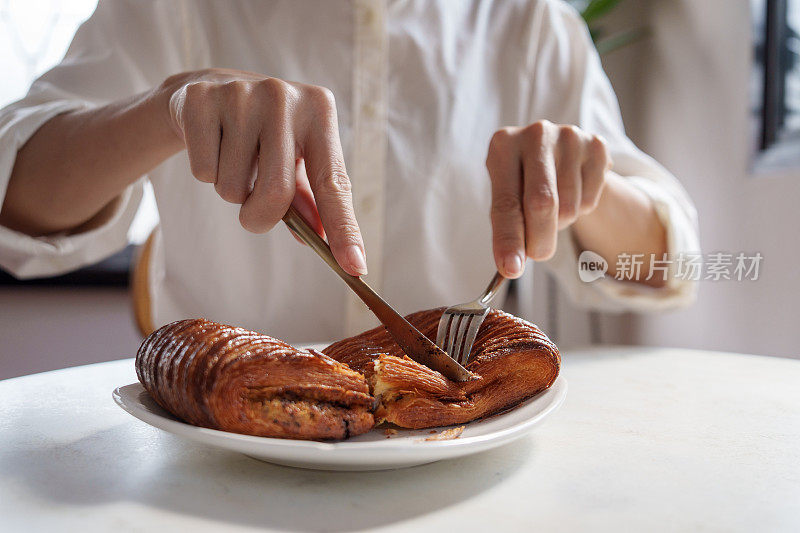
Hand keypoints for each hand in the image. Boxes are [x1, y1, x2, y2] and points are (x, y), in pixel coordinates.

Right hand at [163, 69, 366, 275]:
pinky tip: (212, 144)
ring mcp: (240, 94)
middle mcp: (283, 96)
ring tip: (234, 159)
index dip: (344, 229)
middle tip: (253, 209)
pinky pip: (203, 172)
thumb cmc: (266, 134)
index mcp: (319, 111)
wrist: (211, 89)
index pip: (334, 183)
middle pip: (276, 194)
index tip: (355, 267)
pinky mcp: (200, 99)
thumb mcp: (298, 160)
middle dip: (261, 217)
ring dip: (232, 191)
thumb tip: (321, 239)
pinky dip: (206, 172)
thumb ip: (313, 201)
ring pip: (233, 187)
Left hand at [486, 120, 611, 277]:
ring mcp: (569, 136)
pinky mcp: (597, 145)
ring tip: (553, 209)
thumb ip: (507, 228)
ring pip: (569, 205)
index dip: (509, 239)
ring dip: (561, 223)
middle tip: (538, 255)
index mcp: (503, 145)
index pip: (506, 203)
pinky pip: (591, 198)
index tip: (511, 269)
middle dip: (540, 240)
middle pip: (542, 203)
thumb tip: (511, 266)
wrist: (557, 153)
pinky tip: (574, 192)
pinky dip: (582, 209)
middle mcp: (535, 134)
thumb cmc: (522, 182)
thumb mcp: (507, 197)